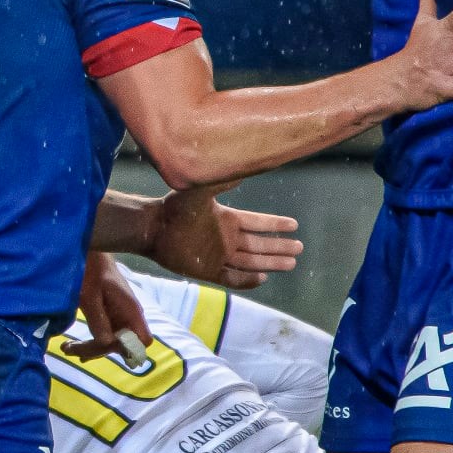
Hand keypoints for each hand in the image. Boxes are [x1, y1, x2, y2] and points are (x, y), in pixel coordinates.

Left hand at [63, 253, 153, 363]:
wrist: (87, 252)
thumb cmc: (90, 269)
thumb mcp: (89, 296)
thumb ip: (99, 319)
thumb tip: (107, 344)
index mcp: (130, 310)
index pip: (143, 340)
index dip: (127, 349)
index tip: (102, 346)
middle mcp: (128, 316)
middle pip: (122, 346)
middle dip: (98, 350)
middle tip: (70, 349)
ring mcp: (118, 316)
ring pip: (111, 342)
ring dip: (90, 348)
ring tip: (67, 347)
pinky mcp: (108, 315)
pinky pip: (104, 334)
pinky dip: (90, 341)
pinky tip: (72, 346)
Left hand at [149, 184, 301, 290]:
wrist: (152, 228)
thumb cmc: (173, 208)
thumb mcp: (199, 192)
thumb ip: (220, 183)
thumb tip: (241, 172)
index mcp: (227, 219)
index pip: (258, 223)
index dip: (275, 225)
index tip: (294, 225)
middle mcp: (225, 238)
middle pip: (259, 245)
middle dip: (279, 246)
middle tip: (300, 248)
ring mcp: (217, 255)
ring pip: (251, 262)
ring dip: (270, 263)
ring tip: (291, 263)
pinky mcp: (207, 270)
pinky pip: (232, 278)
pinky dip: (247, 280)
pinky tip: (263, 278)